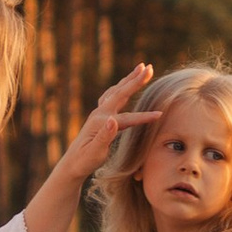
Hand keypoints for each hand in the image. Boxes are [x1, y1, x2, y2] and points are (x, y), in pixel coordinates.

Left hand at [66, 62, 155, 176]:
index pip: (127, 118)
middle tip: (149, 66)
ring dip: (129, 80)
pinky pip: (111, 96)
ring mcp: (98, 113)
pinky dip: (121, 88)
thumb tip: (113, 120)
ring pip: (117, 91)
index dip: (144, 117)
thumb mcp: (95, 152)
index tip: (160, 114)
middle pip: (121, 93)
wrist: (71, 164)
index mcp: (101, 122)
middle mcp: (100, 114)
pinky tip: (123, 87)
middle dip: (136, 80)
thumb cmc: (84, 161)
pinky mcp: (99, 116)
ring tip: (140, 68)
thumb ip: (105, 136)